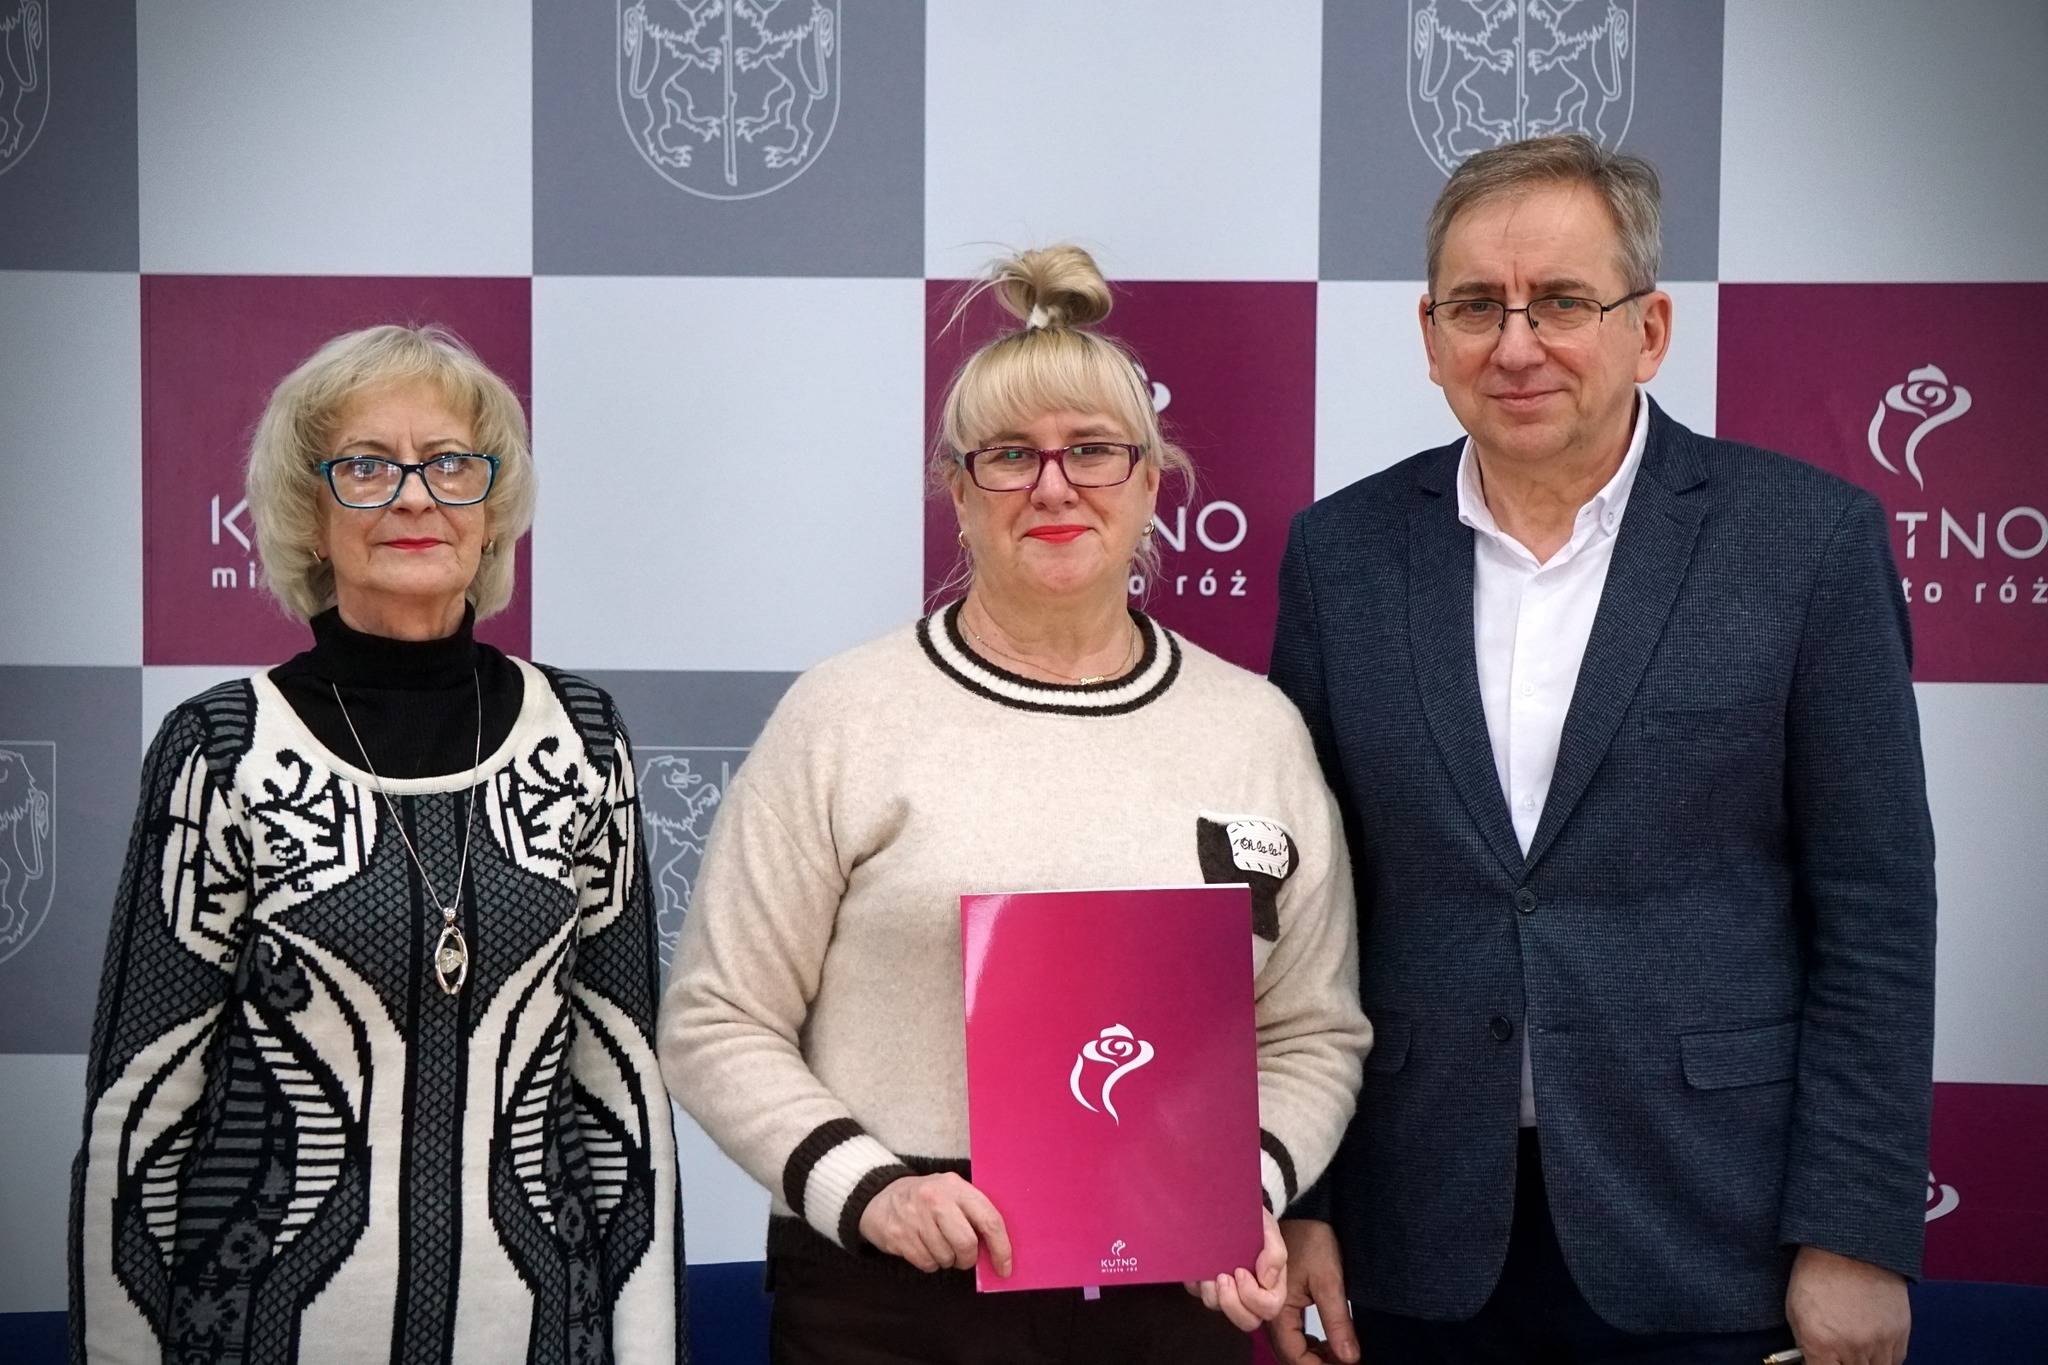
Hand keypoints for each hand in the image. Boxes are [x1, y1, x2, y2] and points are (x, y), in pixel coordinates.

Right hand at [855, 1172, 1012, 1276]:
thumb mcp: (951, 1193)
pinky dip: (929, 1263)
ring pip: (946, 1258)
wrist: (880, 1197)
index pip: (989, 1220)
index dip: (1001, 1248)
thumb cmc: (927, 1199)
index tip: (1004, 1268)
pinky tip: (923, 1248)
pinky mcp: (899, 1236)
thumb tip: (996, 1251)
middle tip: (963, 1258)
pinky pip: (926, 1264)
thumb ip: (973, 1214)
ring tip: (938, 1246)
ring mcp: (915, 1217)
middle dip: (968, 1259)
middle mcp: (936, 1199)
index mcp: (956, 1187)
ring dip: (947, 1261)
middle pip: (967, 1244)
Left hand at [1185, 1208, 1287, 1331]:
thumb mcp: (1270, 1230)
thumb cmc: (1256, 1223)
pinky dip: (1194, 1281)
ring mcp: (1226, 1291)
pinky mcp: (1205, 1283)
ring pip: (1217, 1307)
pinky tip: (1197, 1266)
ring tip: (1208, 1272)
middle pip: (1246, 1321)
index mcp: (1271, 1286)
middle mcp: (1249, 1295)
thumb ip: (1275, 1253)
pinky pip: (1196, 1292)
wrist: (1234, 1207)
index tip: (1240, 1271)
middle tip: (1222, 1278)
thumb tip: (1266, 1279)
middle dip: (1232, 1303)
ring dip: (1211, 1293)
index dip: (1253, 1296)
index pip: (1268, 1308)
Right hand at [1267, 1218, 1357, 1363]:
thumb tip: (1350, 1358)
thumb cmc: (1310, 1239)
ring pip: (1288, 1347)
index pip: (1294, 1357)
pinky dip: (1307, 1344)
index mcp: (1277, 1310)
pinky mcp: (1278, 1301)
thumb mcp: (1329, 1279)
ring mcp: (1271, 1308)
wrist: (1300, 1210)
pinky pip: (1288, 1334)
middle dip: (1317, 1364)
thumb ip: (1337, 1320)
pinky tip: (1326, 1343)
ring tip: (1340, 1355)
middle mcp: (1269, 1314)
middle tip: (1347, 1363)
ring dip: (1313, 1356)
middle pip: (1289, 1356)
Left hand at [1785, 1245, 1909, 1364]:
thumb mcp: (1796, 1312)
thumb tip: (1813, 1363)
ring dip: (1865, 1363)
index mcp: (1821, 1343)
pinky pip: (1895, 1360)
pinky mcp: (1901, 1333)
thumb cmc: (1815, 1276)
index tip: (1824, 1362)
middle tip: (1840, 1353)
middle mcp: (1852, 1347)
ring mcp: (1880, 1341)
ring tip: (1855, 1347)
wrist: (1848, 1246)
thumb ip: (1807, 1347)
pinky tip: (1872, 1342)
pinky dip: (1884, 1357)